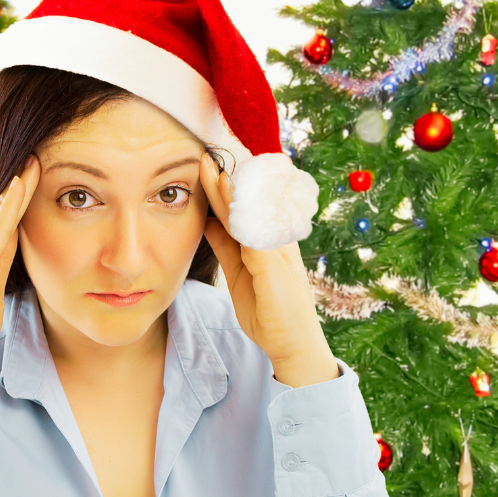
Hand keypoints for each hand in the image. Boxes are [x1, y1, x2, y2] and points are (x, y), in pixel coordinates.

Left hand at [198, 151, 337, 387]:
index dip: (224, 186)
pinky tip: (228, 200)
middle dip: (227, 177)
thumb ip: (226, 246)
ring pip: (252, 213)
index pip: (243, 207)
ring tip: (212, 166)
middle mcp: (275, 238)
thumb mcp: (239, 272)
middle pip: (249, 203)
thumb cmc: (268, 310)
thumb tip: (208, 220)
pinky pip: (255, 233)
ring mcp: (277, 250)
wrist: (292, 344)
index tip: (205, 163)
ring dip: (231, 189)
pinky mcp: (274, 264)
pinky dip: (241, 215)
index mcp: (265, 240)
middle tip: (206, 152)